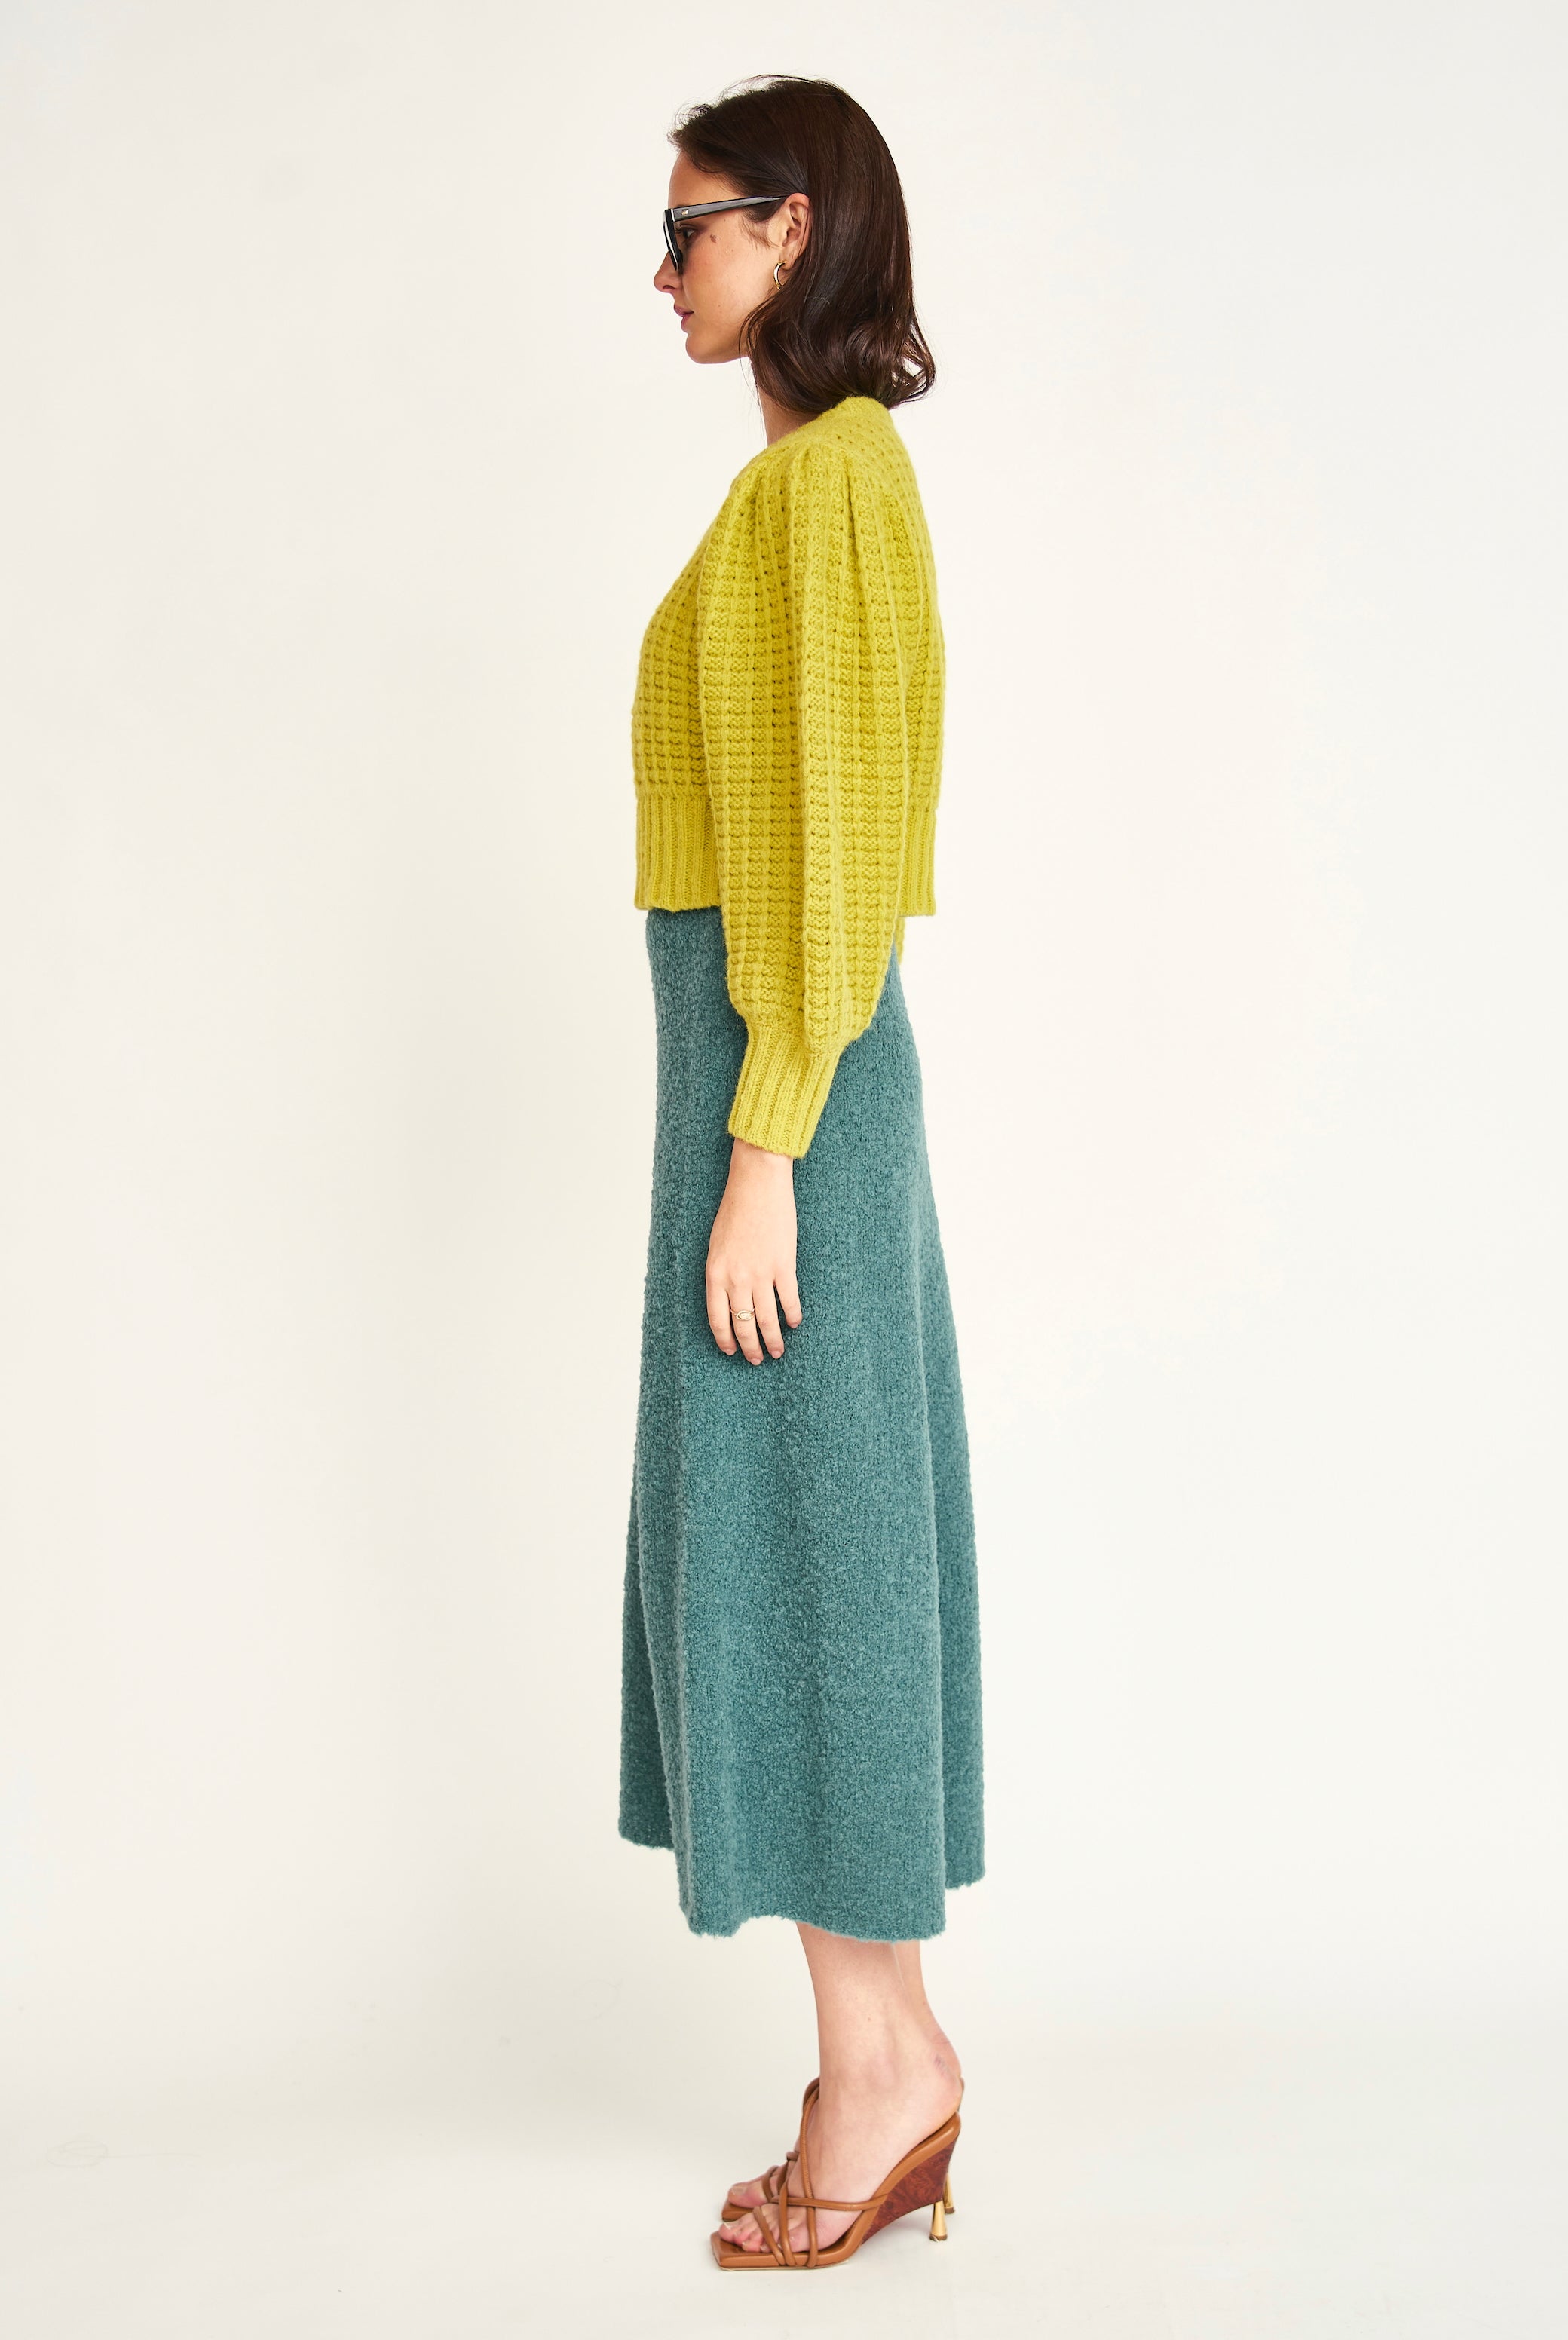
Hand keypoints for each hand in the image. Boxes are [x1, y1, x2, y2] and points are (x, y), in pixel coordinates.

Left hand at [706, 1136, 803, 1362]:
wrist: (757, 1186)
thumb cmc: (734, 1211)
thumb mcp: (716, 1246)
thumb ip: (722, 1274)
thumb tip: (732, 1301)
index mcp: (715, 1274)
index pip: (718, 1319)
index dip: (725, 1340)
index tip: (731, 1352)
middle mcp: (736, 1279)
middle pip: (743, 1325)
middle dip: (750, 1347)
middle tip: (757, 1359)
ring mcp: (761, 1274)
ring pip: (766, 1319)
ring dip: (773, 1339)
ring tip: (778, 1351)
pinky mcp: (784, 1266)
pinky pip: (789, 1300)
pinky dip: (792, 1315)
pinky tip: (795, 1323)